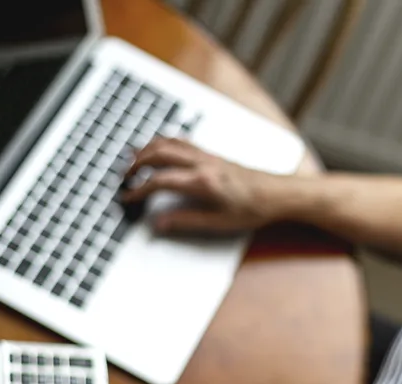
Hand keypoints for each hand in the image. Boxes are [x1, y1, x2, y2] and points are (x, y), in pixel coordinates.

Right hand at [123, 137, 282, 233]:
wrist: (277, 194)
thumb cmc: (252, 209)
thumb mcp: (218, 223)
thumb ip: (185, 222)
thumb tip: (157, 223)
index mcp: (203, 182)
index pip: (160, 182)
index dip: (139, 190)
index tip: (128, 198)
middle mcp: (203, 163)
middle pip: (159, 153)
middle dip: (136, 164)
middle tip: (124, 178)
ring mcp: (207, 155)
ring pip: (168, 143)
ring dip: (147, 150)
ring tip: (132, 161)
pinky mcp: (211, 153)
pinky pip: (181, 141)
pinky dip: (163, 143)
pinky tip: (157, 150)